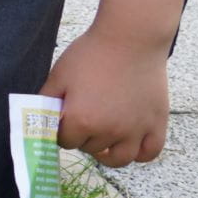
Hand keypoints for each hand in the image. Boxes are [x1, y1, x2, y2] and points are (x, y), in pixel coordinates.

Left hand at [39, 22, 170, 167]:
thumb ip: (47, 101)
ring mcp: (135, 130)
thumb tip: (41, 119)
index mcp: (81, 120)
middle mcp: (108, 131)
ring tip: (103, 140)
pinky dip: (139, 153)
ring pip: (118, 159)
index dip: (61, 130)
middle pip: (89, 148)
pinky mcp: (156, 123)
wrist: (130, 38)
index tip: (65, 119)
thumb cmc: (91, 54)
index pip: (64, 141)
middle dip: (83, 136)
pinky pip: (149, 153)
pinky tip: (130, 143)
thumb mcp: (59, 75)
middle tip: (86, 118)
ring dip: (107, 153)